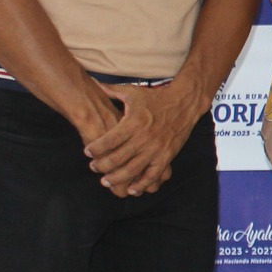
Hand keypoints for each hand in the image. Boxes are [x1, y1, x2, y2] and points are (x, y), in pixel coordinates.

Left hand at [83, 81, 199, 195]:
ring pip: (133, 170)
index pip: (108, 141)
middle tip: (93, 167)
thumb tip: (93, 82)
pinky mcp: (167, 155)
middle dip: (101, 166)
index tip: (87, 151)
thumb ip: (111, 91)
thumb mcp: (133, 92)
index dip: (95, 149)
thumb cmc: (156, 97)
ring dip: (117, 178)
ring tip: (105, 181)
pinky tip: (132, 189)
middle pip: (117, 158)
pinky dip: (142, 184)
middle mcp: (143, 138)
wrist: (184, 102)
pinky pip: (153, 174)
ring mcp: (156, 149)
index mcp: (133, 123)